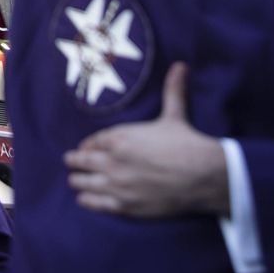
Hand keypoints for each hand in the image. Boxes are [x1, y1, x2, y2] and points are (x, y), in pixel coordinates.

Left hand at [64, 62, 228, 217]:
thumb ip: (172, 91)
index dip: (87, 145)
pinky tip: (84, 199)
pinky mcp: (124, 206)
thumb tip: (181, 66)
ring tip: (74, 180)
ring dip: (77, 180)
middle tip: (71, 161)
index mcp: (120, 138)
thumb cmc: (187, 144)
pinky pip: (94, 203)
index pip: (92, 141)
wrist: (202, 176)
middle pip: (81, 161)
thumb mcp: (175, 115)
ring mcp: (116, 186)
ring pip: (82, 183)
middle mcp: (112, 161)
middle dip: (75, 160)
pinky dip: (87, 200)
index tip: (85, 147)